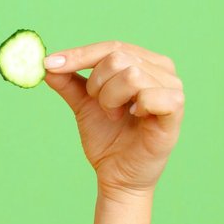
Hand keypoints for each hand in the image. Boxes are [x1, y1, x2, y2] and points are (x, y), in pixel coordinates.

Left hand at [42, 40, 184, 199]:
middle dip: (98, 85)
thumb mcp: (83, 105)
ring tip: (116, 116)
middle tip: (102, 108)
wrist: (117, 175)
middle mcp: (162, 70)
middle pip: (118, 58)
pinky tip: (135, 118)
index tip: (50, 64)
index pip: (111, 47)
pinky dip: (134, 107)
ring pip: (131, 75)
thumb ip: (68, 82)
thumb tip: (48, 63)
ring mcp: (172, 88)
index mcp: (143, 62)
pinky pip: (150, 95)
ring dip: (112, 99)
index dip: (79, 55)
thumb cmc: (108, 138)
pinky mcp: (176, 110)